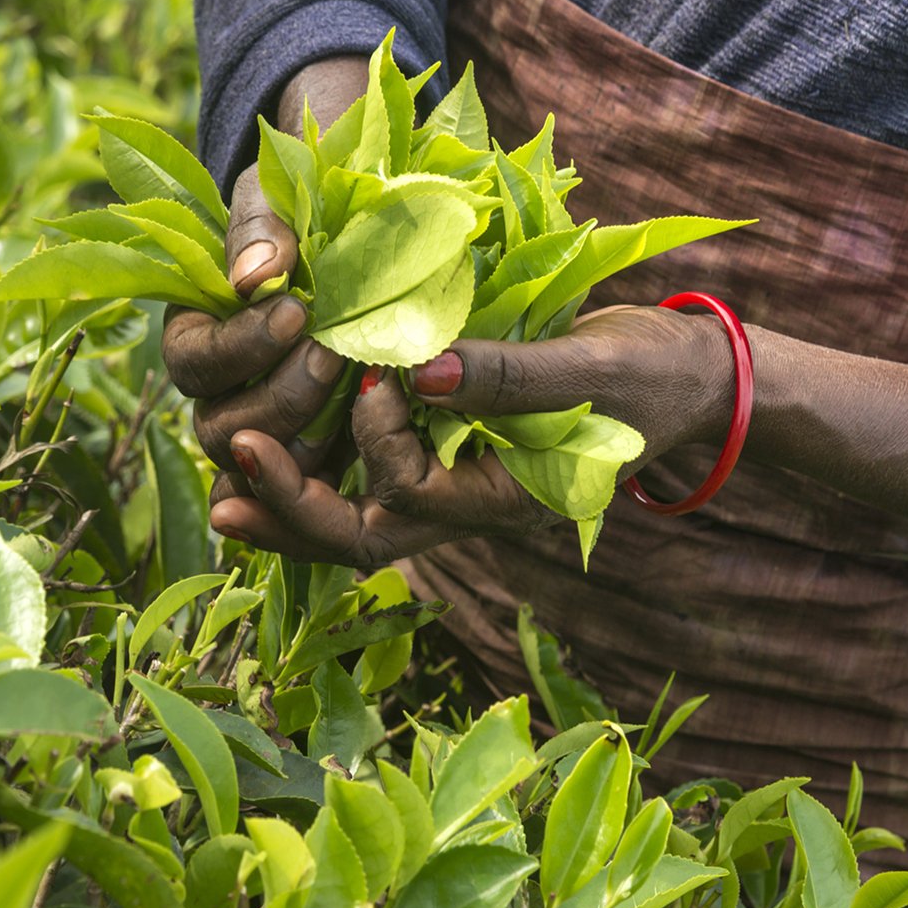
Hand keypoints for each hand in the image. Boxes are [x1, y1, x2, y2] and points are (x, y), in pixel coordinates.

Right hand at [161, 56, 370, 472]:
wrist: (355, 228)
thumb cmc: (299, 208)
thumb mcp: (275, 198)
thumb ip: (260, 227)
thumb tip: (254, 277)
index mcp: (197, 336)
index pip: (194, 364)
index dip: (239, 349)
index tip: (297, 314)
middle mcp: (222, 394)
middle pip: (222, 431)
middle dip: (279, 398)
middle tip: (332, 354)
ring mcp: (269, 428)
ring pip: (267, 464)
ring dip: (311, 434)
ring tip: (357, 384)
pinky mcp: (316, 448)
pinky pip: (312, 482)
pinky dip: (337, 471)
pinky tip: (375, 440)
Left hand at [208, 307, 737, 565]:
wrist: (676, 380)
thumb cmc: (648, 378)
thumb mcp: (595, 369)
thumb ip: (514, 378)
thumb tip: (420, 374)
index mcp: (504, 498)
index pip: (413, 496)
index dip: (378, 443)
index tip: (376, 375)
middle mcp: (465, 504)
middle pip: (364, 539)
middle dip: (294, 512)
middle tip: (231, 476)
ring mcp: (451, 484)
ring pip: (356, 519)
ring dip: (290, 500)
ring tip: (232, 470)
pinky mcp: (444, 453)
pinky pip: (368, 479)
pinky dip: (318, 469)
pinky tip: (277, 440)